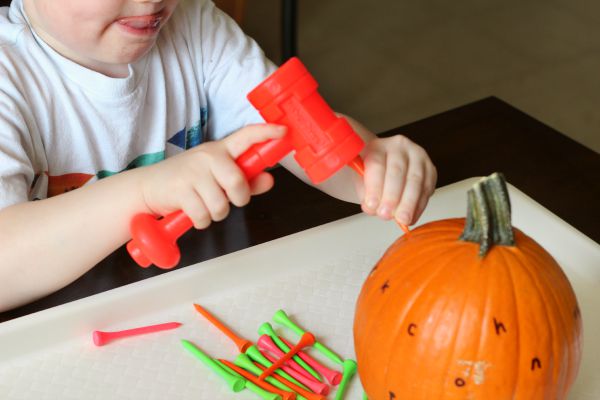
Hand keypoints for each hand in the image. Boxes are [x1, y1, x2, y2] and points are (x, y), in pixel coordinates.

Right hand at [140, 124, 286, 228]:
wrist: (148, 187)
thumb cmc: (186, 181)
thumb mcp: (216, 177)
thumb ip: (245, 180)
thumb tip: (269, 180)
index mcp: (220, 150)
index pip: (246, 136)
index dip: (266, 133)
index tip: (282, 131)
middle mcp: (208, 157)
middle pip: (237, 182)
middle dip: (237, 200)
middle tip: (228, 201)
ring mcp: (192, 172)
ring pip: (221, 205)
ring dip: (216, 214)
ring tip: (205, 207)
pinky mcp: (180, 189)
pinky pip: (203, 216)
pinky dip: (201, 221)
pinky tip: (193, 212)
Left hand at [357, 135, 436, 225]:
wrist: (387, 165)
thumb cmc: (372, 173)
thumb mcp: (361, 180)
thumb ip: (366, 193)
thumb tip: (373, 208)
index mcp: (378, 146)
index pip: (376, 165)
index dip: (373, 187)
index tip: (371, 205)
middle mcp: (399, 146)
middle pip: (397, 172)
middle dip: (392, 197)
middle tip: (386, 214)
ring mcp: (418, 155)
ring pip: (415, 180)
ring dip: (408, 203)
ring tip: (402, 219)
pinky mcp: (430, 168)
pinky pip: (427, 188)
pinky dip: (420, 205)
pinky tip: (412, 216)